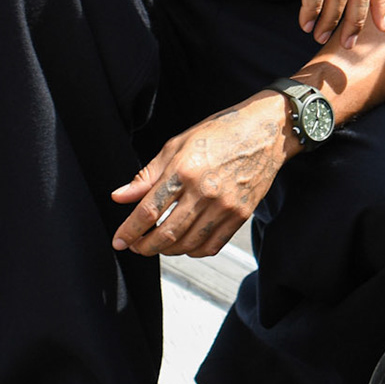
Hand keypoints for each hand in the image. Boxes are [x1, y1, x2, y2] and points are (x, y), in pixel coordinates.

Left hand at [110, 94, 293, 257]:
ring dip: (166, 251)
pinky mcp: (241, 215)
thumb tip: (119, 196)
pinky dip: (193, 251)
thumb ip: (148, 175)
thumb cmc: (219, 132)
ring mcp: (225, 206)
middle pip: (166, 234)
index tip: (118, 240)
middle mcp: (204, 191)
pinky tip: (184, 244)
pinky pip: (212, 246)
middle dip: (144, 246)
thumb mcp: (178, 144)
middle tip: (135, 247)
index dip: (129, 230)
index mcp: (184, 170)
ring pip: (188, 244)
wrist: (266, 132)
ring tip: (157, 245)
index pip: (148, 210)